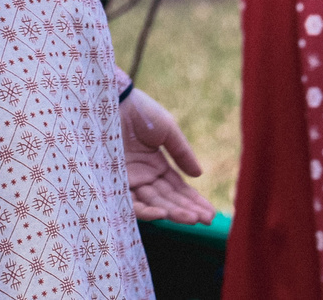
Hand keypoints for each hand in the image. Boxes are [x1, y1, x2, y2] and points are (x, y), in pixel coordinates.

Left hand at [120, 89, 211, 222]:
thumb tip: (199, 175)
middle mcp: (144, 177)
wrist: (112, 102)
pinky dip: (147, 210)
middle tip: (207, 220)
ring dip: (173, 213)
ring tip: (192, 219)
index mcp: (156, 165)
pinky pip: (131, 203)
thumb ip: (182, 153)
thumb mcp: (167, 130)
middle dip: (188, 210)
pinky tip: (164, 214)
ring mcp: (130, 181)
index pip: (178, 189)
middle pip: (169, 199)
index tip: (210, 214)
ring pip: (154, 204)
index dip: (194, 201)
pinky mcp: (115, 183)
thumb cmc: (140, 112)